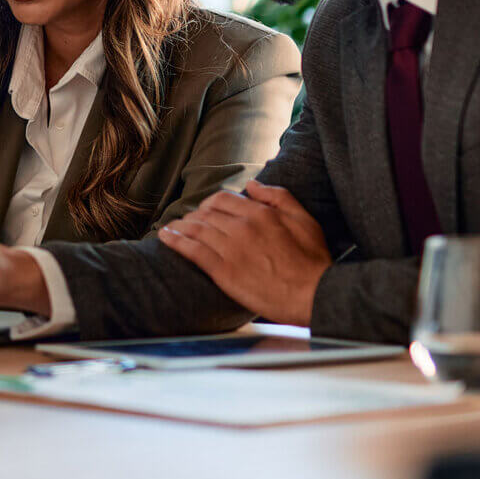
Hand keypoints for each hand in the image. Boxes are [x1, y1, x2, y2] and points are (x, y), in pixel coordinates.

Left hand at [158, 181, 331, 326]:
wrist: (313, 294)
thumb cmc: (312, 260)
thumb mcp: (303, 219)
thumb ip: (278, 197)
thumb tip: (253, 184)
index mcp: (260, 213)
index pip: (223, 199)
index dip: (210, 203)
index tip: (205, 209)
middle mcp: (242, 227)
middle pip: (206, 213)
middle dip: (194, 215)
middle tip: (187, 221)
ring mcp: (231, 250)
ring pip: (197, 230)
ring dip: (181, 226)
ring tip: (171, 227)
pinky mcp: (224, 272)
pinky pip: (193, 252)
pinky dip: (176, 241)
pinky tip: (166, 237)